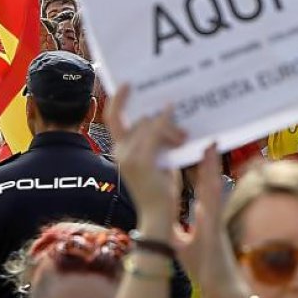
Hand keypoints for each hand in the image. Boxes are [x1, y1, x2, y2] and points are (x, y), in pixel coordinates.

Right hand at [104, 85, 184, 231]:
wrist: (158, 213)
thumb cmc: (161, 187)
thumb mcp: (158, 158)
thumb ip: (156, 140)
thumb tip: (166, 115)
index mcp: (121, 150)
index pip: (114, 119)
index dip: (117, 100)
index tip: (127, 83)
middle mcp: (120, 151)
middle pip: (138, 118)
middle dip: (159, 115)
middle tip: (176, 116)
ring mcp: (128, 156)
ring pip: (148, 123)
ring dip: (169, 126)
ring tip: (183, 138)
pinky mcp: (141, 161)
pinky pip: (154, 132)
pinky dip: (165, 124)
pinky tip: (177, 124)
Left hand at [171, 145, 248, 297]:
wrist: (220, 285)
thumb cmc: (204, 266)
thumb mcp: (186, 244)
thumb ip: (181, 230)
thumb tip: (169, 223)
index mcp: (205, 216)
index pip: (202, 188)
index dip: (201, 169)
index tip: (199, 150)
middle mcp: (211, 213)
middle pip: (209, 182)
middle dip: (208, 161)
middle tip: (207, 139)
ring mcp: (214, 219)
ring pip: (213, 187)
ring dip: (212, 168)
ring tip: (211, 147)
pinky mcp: (215, 227)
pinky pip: (213, 203)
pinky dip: (213, 188)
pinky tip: (212, 178)